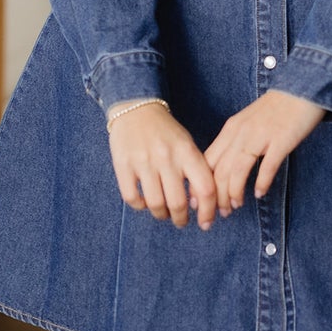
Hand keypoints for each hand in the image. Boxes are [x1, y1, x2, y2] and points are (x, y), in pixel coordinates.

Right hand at [106, 102, 219, 228]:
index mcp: (187, 152)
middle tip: (182, 221)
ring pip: (156, 204)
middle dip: (182, 219)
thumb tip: (201, 204)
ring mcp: (143, 162)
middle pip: (179, 203)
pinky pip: (132, 198)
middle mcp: (166, 157)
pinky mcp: (123, 165)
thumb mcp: (187, 144)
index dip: (208, 211)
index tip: (206, 222)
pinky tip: (145, 204)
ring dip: (162, 216)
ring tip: (164, 214)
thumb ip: (195, 170)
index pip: (205, 189)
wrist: (136, 108)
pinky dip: (140, 206)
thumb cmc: (166, 131)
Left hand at [203, 89, 327, 215]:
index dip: (201, 185)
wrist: (301, 89)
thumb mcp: (246, 123)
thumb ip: (234, 144)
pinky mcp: (280, 140)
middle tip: (218, 215)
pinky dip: (261, 182)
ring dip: (234, 193)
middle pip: (219, 170)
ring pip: (238, 170)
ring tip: (235, 206)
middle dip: (215, 197)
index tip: (199, 204)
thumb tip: (223, 171)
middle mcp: (241, 133)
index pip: (207, 162)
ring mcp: (260, 136)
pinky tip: (259, 193)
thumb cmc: (275, 110)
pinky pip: (267, 165)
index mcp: (230, 130)